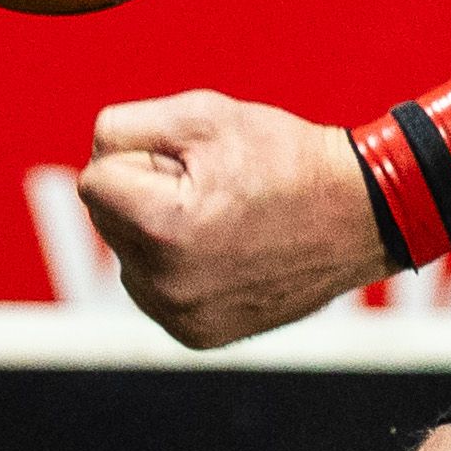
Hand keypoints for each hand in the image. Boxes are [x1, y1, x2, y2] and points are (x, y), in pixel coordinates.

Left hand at [79, 91, 380, 348]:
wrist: (358, 216)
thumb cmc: (282, 158)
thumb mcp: (202, 115)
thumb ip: (125, 127)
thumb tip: (92, 158)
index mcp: (162, 230)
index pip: (95, 178)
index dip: (139, 155)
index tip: (190, 159)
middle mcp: (165, 287)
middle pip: (106, 217)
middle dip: (143, 191)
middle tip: (210, 184)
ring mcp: (182, 318)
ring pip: (127, 252)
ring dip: (154, 228)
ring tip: (220, 215)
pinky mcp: (197, 335)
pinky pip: (154, 285)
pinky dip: (174, 263)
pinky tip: (223, 247)